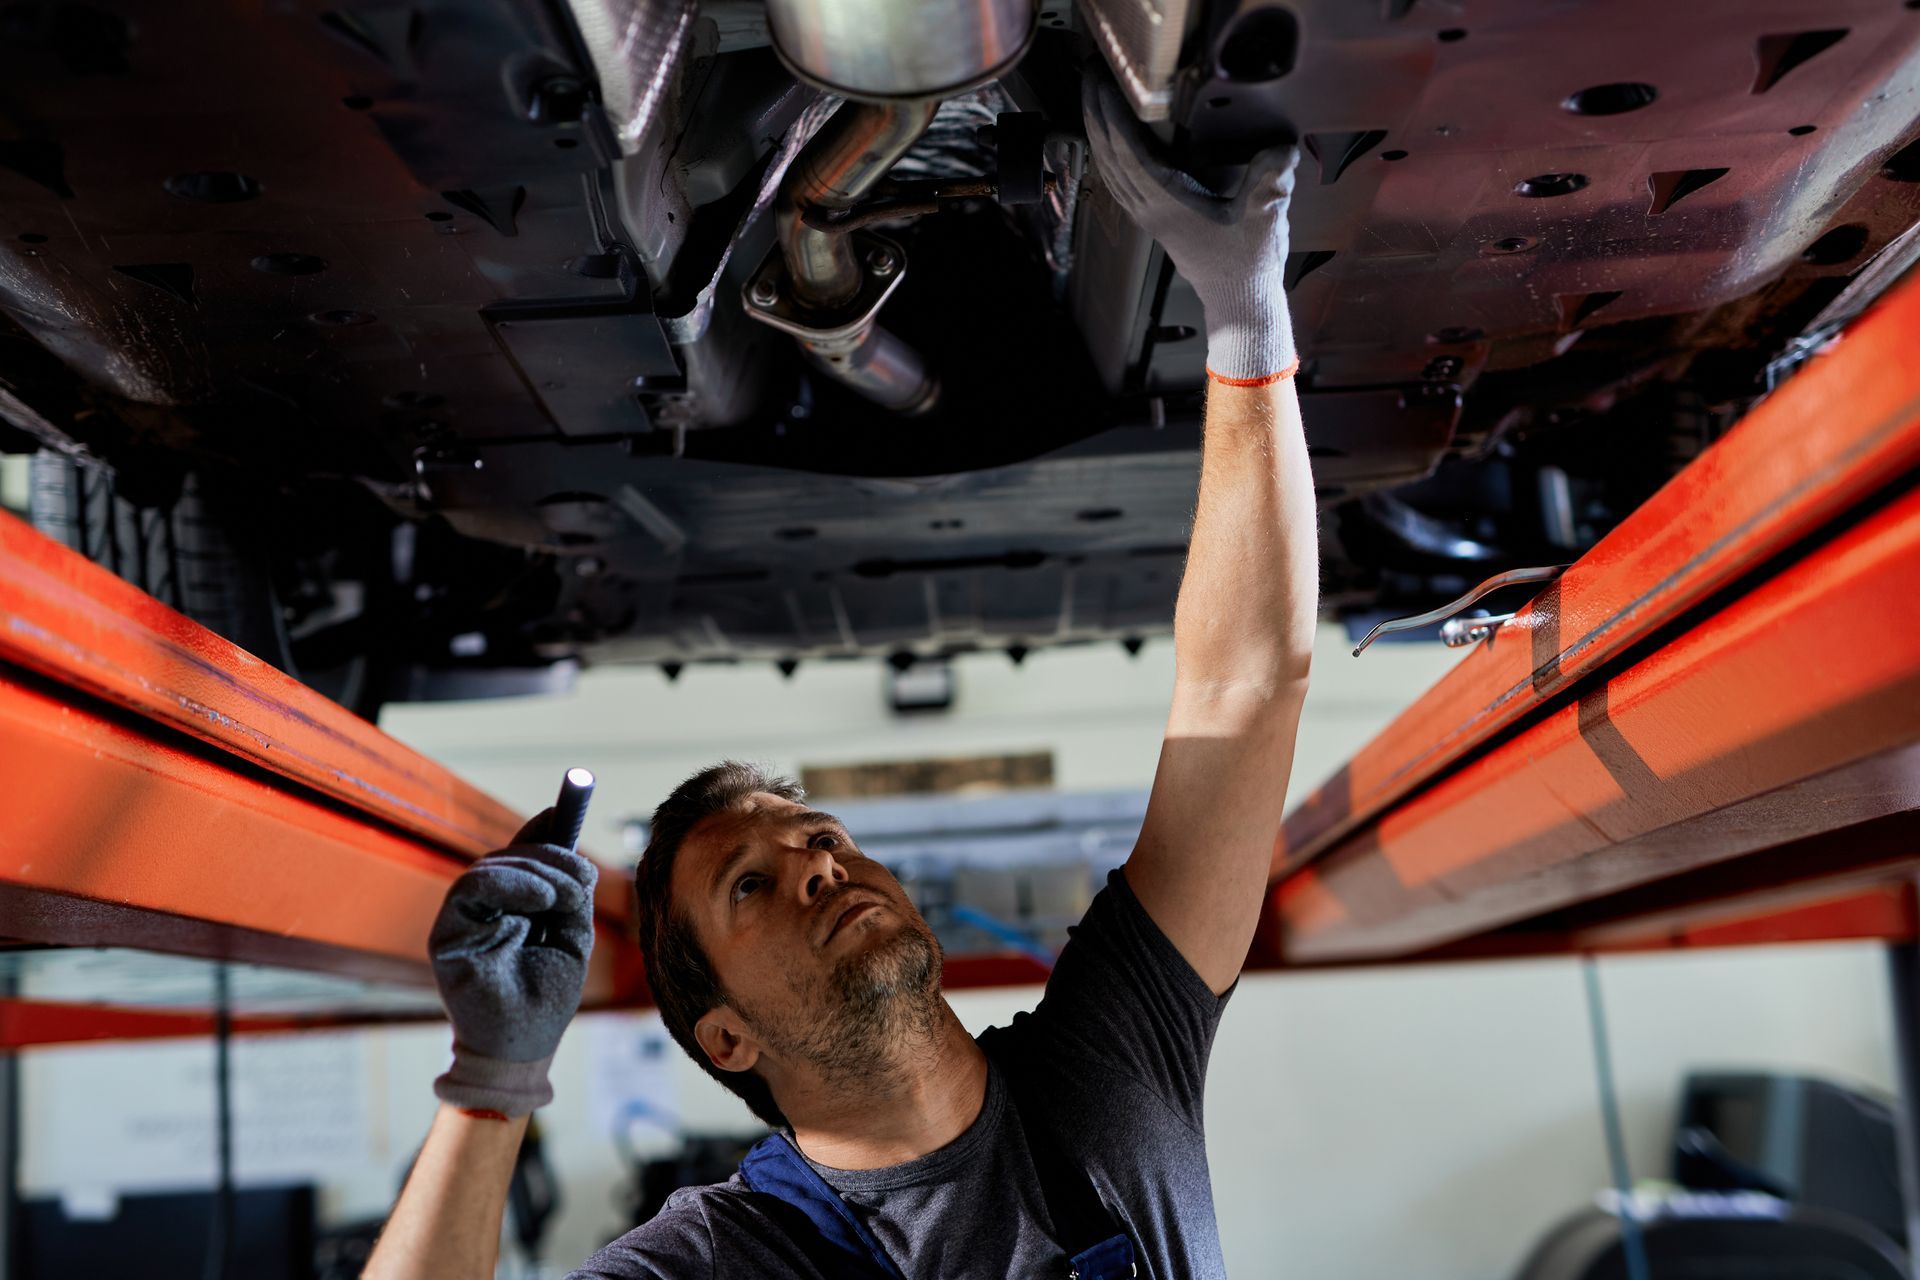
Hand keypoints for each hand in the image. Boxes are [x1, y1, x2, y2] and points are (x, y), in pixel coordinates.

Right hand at [428, 809, 598, 1115]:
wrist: (523, 1048)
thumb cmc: (546, 1000)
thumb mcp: (573, 937)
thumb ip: (571, 894)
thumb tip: (572, 849)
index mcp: (512, 909)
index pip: (521, 857)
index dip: (540, 830)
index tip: (564, 809)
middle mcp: (484, 910)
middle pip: (509, 856)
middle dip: (550, 854)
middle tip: (581, 873)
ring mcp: (463, 920)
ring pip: (491, 867)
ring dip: (536, 870)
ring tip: (564, 895)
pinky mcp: (447, 934)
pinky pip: (471, 888)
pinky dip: (509, 883)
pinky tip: (539, 898)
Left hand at [1082, 76, 1298, 382]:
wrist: (1238, 304)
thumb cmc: (1247, 267)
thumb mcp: (1265, 219)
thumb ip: (1271, 181)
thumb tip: (1282, 148)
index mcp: (1168, 205)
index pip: (1129, 153)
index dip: (1114, 116)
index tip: (1104, 84)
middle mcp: (1150, 211)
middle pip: (1109, 156)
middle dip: (1096, 114)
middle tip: (1090, 76)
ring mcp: (1150, 218)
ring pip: (1110, 169)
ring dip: (1099, 133)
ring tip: (1094, 99)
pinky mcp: (1156, 222)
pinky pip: (1121, 183)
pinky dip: (1111, 156)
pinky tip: (1113, 143)